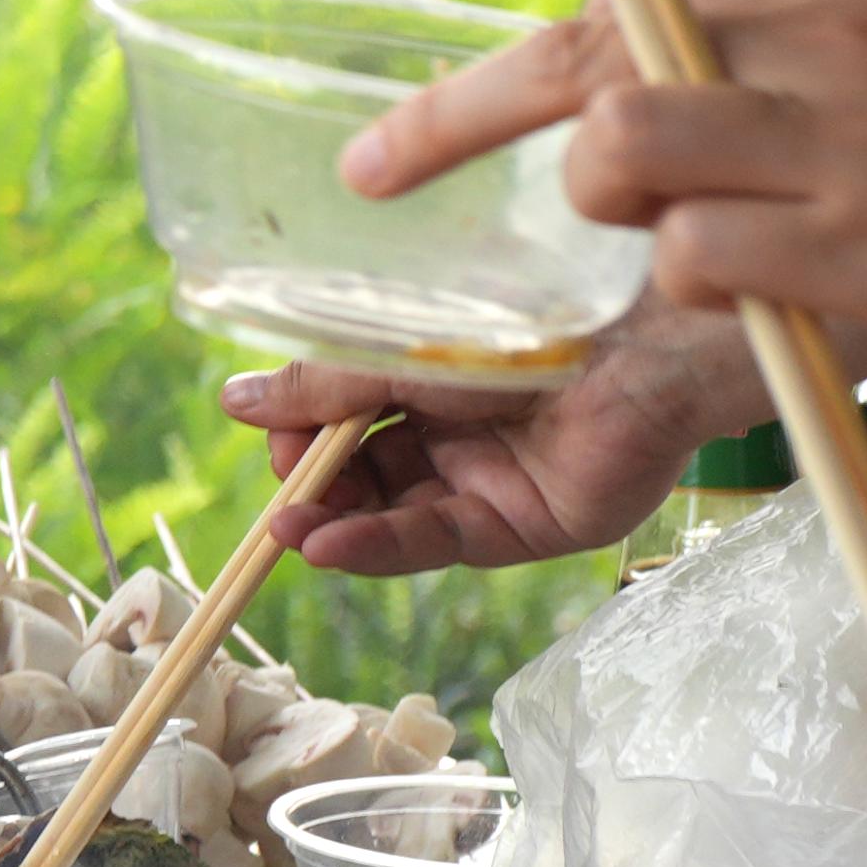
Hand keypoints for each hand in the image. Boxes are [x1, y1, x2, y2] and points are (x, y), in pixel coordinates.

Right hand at [229, 299, 771, 573]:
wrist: (632, 344)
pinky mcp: (522, 523)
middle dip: (313, 482)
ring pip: (392, 512)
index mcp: (427, 374)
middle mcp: (456, 428)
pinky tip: (325, 546)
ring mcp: (489, 478)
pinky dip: (375, 546)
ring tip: (287, 527)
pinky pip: (436, 541)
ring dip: (334, 523)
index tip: (262, 432)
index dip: (298, 430)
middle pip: (362, 471)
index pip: (342, 415)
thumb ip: (320, 385)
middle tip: (283, 484)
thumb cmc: (516, 320)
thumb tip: (233, 402)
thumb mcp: (395, 349)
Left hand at [347, 0, 866, 362]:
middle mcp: (835, 45)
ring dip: (621, 212)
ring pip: (625, 156)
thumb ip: (753, 34)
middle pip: (590, 73)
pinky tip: (765, 288)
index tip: (379, 154)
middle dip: (490, 135)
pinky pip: (700, 260)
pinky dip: (701, 284)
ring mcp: (852, 150)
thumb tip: (599, 64)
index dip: (476, 87)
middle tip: (434, 178)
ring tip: (688, 236)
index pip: (605, 5)